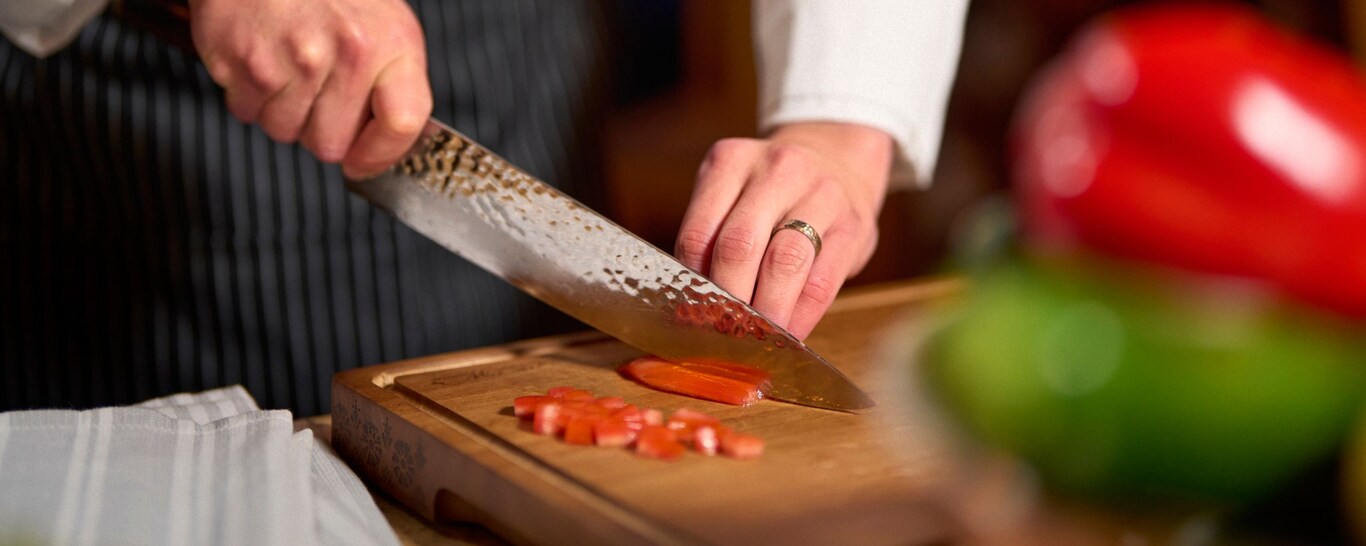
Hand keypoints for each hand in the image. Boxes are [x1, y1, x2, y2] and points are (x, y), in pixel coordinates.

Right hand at [190, 0, 431, 178]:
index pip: (403, 124)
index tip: (362, 162)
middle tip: (313, 93)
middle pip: (330, 144)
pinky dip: (248, 95)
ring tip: (285, 67)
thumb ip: (392, 84)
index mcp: (392, 44)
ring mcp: (295, 58)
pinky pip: (246, 112)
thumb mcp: (382, 24)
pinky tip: (259, 58)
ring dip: (280, 111)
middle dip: (318, 130)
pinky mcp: (245, 60)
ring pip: (284, 132)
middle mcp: (348, 53)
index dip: (381, 155)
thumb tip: (382, 148)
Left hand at [675, 123, 893, 339]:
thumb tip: (693, 308)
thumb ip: (713, 237)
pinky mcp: (853, 225)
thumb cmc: (773, 191)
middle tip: (721, 334)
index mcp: (730, 162)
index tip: (691, 318)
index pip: (699, 234)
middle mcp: (775, 170)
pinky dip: (801, 316)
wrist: (839, 157)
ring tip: (754, 337)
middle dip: (728, 301)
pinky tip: (789, 334)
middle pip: (739, 246)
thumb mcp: (734, 192)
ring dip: (766, 311)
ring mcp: (819, 193)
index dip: (692, 285)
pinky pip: (822, 281)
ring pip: (784, 263)